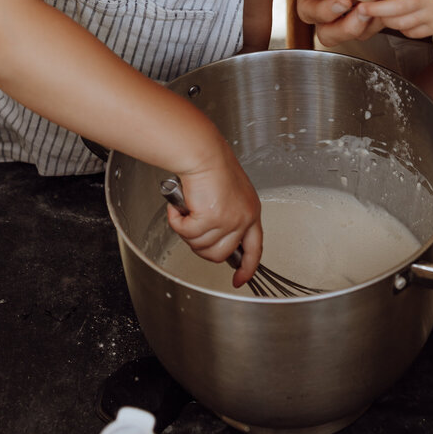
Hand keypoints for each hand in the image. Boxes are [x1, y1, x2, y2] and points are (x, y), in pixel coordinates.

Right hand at [166, 142, 262, 286]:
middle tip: (192, 228)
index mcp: (251, 212)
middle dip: (201, 246)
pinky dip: (177, 222)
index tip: (239, 279)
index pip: (255, 249)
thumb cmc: (211, 167)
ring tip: (187, 211)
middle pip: (221, 255)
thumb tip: (215, 238)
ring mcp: (228, 220)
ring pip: (201, 247)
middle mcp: (243, 218)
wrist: (203, 153)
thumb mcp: (229, 195)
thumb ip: (227, 217)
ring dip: (188, 232)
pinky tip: (179, 207)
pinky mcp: (210, 219)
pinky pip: (187, 234)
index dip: (247, 267)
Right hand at [297, 0, 399, 45]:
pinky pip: (375, 23)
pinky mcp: (370, 4)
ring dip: (368, 26)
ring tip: (383, 5)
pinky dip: (385, 18)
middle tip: (364, 14)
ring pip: (353, 32)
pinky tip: (394, 0)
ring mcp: (351, 4)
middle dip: (345, 29)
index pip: (308, 8)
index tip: (345, 2)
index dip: (323, 12)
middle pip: (327, 31)